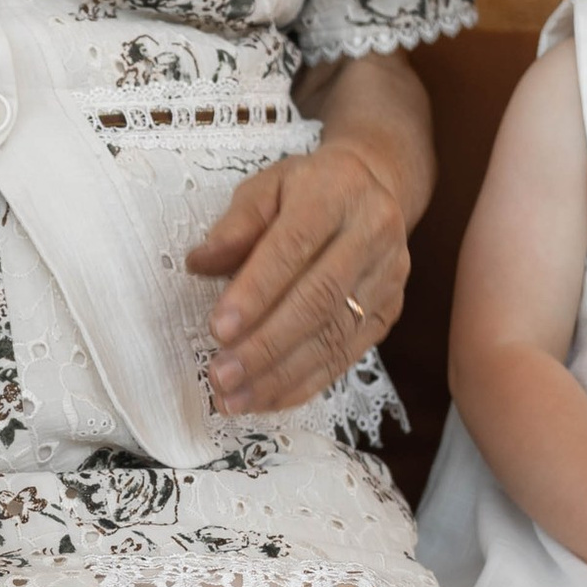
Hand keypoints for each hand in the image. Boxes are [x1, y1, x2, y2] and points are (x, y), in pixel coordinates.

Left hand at [188, 141, 409, 414]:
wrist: (376, 187)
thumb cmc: (309, 188)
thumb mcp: (268, 186)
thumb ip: (236, 225)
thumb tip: (199, 263)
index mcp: (337, 194)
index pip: (293, 248)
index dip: (256, 292)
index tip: (218, 330)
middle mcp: (372, 235)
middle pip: (318, 300)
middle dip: (265, 345)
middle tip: (221, 375)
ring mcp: (387, 278)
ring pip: (333, 337)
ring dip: (279, 376)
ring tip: (234, 398)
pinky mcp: (388, 312)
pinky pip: (345, 356)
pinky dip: (302, 384)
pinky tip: (265, 399)